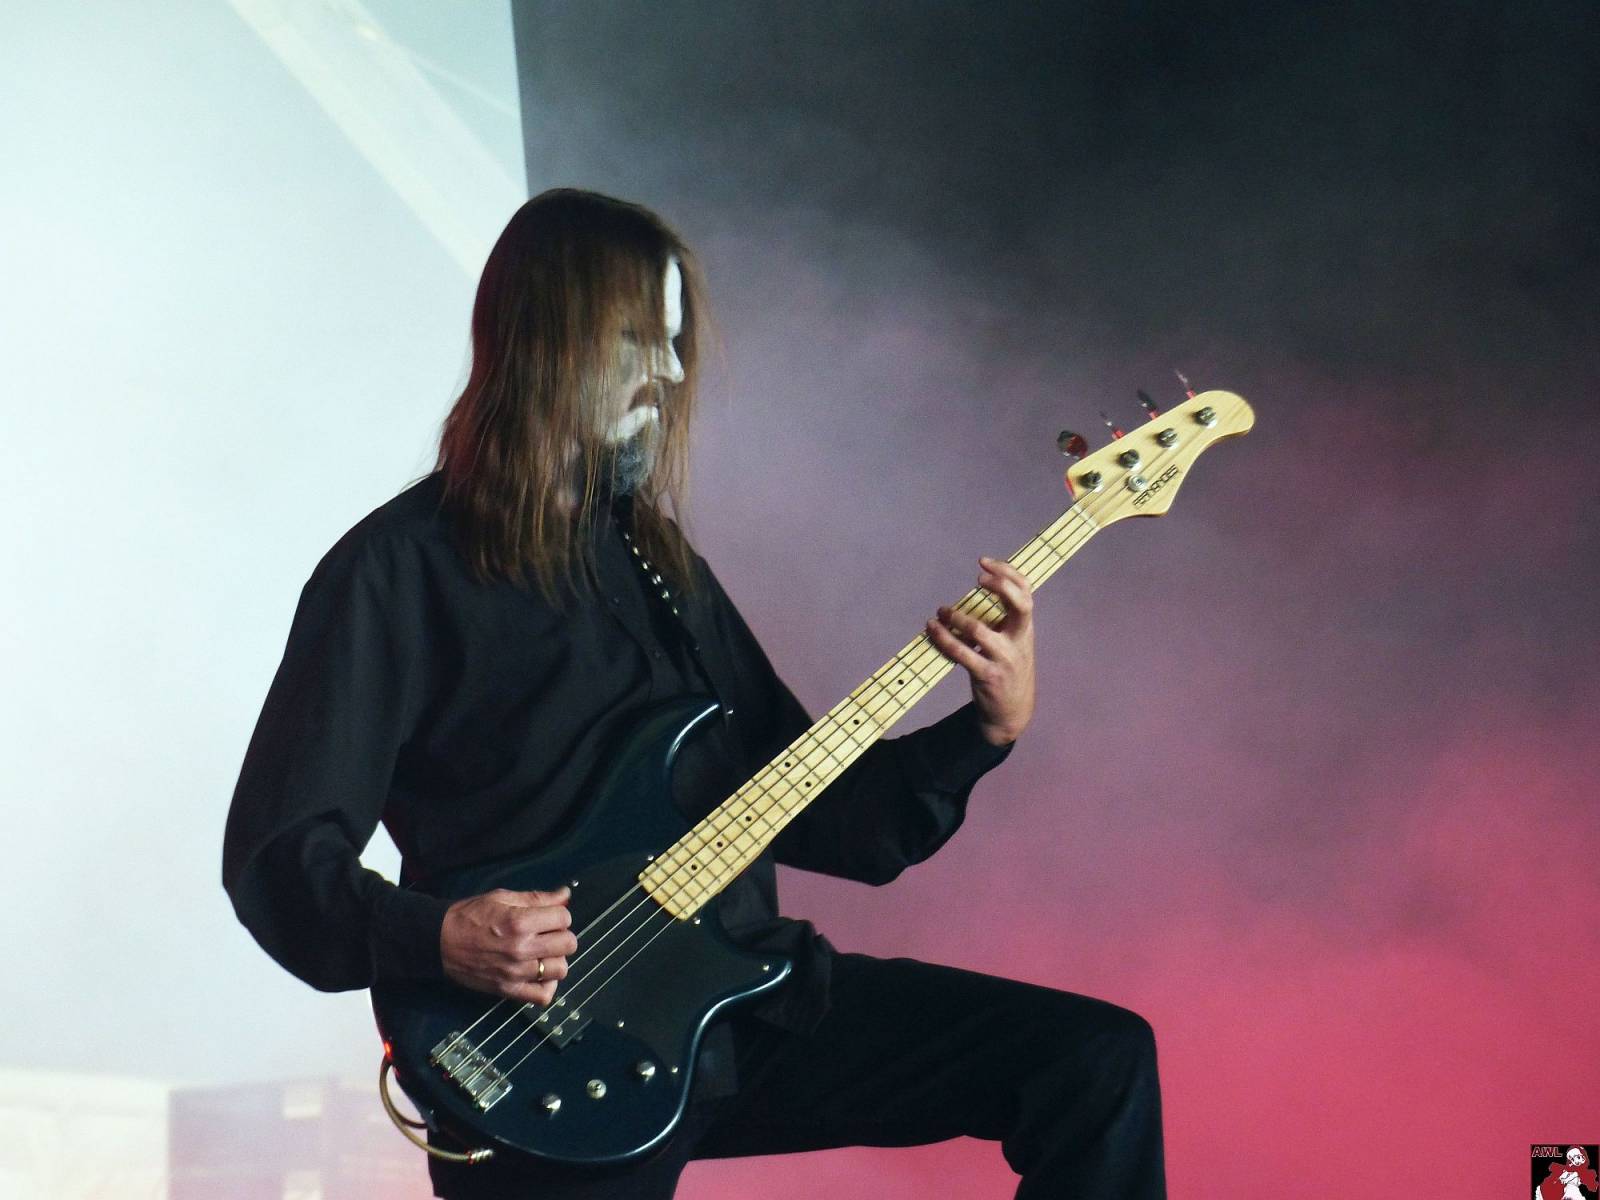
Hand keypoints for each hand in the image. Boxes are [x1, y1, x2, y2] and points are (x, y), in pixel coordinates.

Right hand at [440, 886, 575, 1005]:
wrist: (439, 941)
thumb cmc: (469, 916)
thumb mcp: (502, 898)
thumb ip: (537, 898)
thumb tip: (565, 894)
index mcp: (520, 922)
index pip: (564, 918)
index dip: (559, 914)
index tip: (549, 916)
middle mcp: (521, 949)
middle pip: (568, 944)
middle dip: (561, 935)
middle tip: (547, 933)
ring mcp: (516, 973)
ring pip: (561, 970)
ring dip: (556, 959)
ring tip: (542, 953)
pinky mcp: (508, 991)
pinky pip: (543, 996)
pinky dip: (547, 986)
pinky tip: (540, 974)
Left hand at [926, 556, 1035, 745]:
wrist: (1012, 711)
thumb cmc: (1007, 669)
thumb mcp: (1013, 642)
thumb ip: (1002, 619)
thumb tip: (976, 591)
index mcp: (1025, 628)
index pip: (1026, 592)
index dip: (1008, 572)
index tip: (984, 562)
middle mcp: (1019, 640)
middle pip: (1020, 605)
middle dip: (1000, 586)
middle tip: (977, 578)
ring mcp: (1004, 659)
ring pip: (979, 630)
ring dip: (955, 617)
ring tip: (940, 612)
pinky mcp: (987, 675)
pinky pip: (961, 653)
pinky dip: (943, 639)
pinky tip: (933, 630)